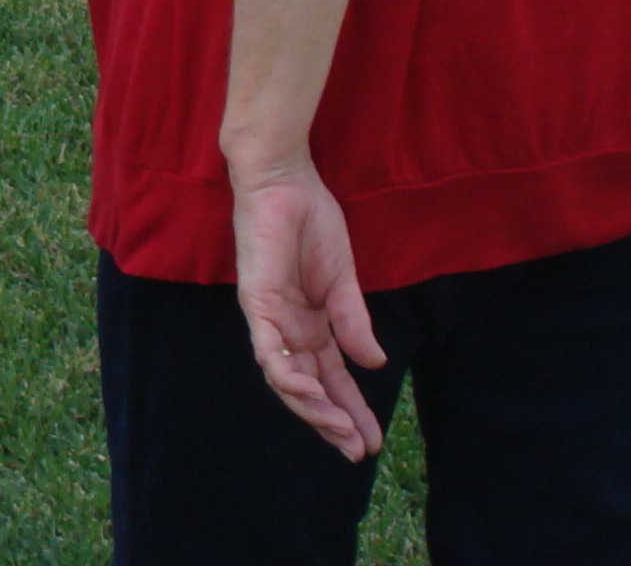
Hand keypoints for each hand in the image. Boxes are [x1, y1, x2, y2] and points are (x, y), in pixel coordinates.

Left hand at [230, 158, 387, 459]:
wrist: (285, 180)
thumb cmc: (310, 221)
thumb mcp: (344, 280)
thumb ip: (354, 322)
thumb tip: (374, 364)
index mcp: (308, 322)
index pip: (329, 376)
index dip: (350, 408)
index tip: (372, 440)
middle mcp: (285, 326)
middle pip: (307, 386)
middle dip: (331, 421)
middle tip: (357, 451)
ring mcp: (268, 316)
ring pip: (284, 376)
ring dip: (312, 406)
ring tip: (339, 431)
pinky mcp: (256, 299)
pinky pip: (266, 347)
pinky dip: (285, 373)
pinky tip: (308, 393)